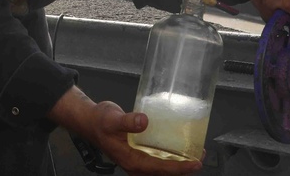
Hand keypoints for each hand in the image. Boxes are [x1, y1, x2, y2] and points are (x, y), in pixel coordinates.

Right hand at [50, 88, 201, 174]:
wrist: (89, 121)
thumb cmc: (99, 121)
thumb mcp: (112, 119)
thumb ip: (128, 121)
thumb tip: (144, 121)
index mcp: (131, 160)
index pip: (160, 168)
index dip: (180, 167)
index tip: (195, 163)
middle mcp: (136, 164)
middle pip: (165, 172)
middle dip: (183, 167)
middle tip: (199, 157)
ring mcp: (138, 160)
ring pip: (162, 168)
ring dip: (178, 164)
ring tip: (193, 153)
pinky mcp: (139, 154)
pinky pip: (158, 160)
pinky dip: (170, 156)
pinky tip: (177, 147)